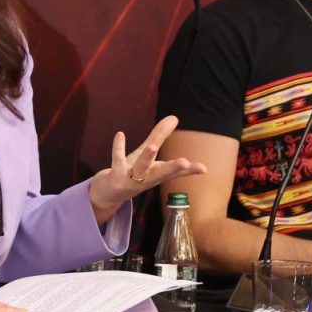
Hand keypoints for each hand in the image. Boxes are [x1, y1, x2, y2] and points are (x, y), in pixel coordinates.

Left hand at [89, 115, 205, 223]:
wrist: (107, 194)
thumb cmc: (131, 173)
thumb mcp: (146, 154)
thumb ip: (160, 136)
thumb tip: (174, 117)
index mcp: (157, 174)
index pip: (176, 173)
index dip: (190, 171)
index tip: (203, 168)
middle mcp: (147, 178)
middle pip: (162, 173)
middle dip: (173, 168)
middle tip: (185, 162)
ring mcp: (131, 179)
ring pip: (141, 168)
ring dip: (147, 158)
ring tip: (152, 147)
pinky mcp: (115, 176)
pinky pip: (117, 161)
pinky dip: (118, 148)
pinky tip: (120, 134)